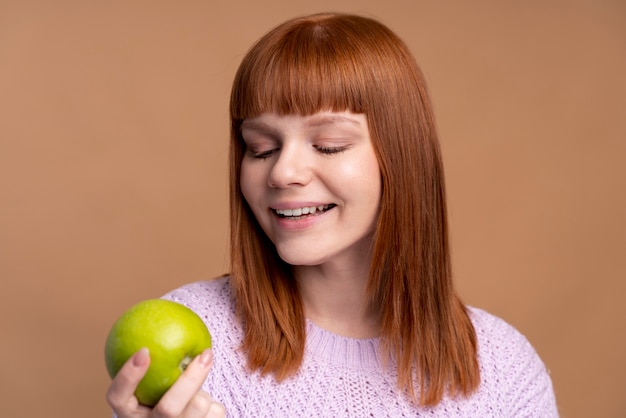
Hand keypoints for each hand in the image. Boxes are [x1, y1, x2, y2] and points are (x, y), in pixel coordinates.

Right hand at [106, 348, 225, 417]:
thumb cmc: (163, 393)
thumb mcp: (152, 380)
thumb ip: (154, 358)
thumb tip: (163, 310)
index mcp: (128, 414)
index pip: (117, 397)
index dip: (128, 376)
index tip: (144, 350)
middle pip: (169, 409)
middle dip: (191, 380)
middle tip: (206, 353)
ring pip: (197, 408)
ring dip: (204, 391)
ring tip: (200, 387)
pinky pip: (216, 414)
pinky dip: (215, 406)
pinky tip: (211, 407)